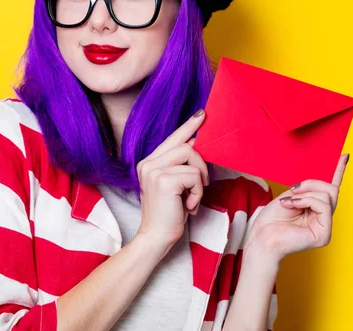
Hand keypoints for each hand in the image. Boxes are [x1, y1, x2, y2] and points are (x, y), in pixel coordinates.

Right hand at [135, 109, 209, 250]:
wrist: (156, 238)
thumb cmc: (169, 214)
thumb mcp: (176, 185)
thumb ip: (182, 166)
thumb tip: (198, 145)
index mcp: (149, 162)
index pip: (172, 138)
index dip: (189, 126)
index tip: (202, 114)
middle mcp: (148, 163)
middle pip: (186, 144)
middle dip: (202, 162)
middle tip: (204, 182)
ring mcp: (153, 170)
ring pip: (192, 158)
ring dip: (200, 180)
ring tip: (193, 198)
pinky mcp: (163, 180)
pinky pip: (194, 175)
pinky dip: (198, 192)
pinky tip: (189, 206)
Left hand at [246, 153, 349, 261]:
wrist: (261, 237)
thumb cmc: (271, 219)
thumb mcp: (290, 196)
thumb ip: (308, 190)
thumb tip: (324, 182)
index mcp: (315, 210)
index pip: (330, 190)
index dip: (338, 171)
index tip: (344, 155)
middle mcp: (322, 218)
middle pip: (330, 189)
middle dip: (311, 184)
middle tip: (293, 189)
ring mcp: (324, 227)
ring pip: (327, 195)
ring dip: (305, 194)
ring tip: (289, 201)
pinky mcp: (324, 234)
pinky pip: (324, 205)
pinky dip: (307, 201)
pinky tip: (293, 205)